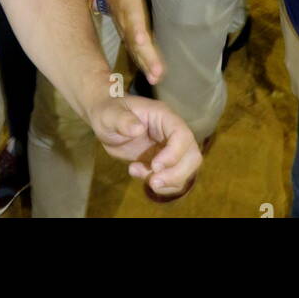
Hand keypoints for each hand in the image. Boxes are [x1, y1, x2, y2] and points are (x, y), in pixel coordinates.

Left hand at [87, 92, 201, 196]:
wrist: (106, 121)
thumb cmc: (108, 112)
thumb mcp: (110, 114)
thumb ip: (122, 120)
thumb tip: (138, 129)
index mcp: (163, 116)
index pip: (182, 135)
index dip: (174, 154)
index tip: (154, 166)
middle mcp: (171, 132)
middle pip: (192, 155)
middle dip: (177, 174)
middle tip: (153, 182)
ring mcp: (169, 148)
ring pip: (187, 170)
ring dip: (168, 182)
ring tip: (140, 175)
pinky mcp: (163, 162)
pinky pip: (174, 178)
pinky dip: (160, 185)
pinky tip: (136, 172)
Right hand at [106, 0, 164, 84]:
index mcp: (128, 6)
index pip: (133, 19)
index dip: (137, 30)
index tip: (142, 42)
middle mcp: (127, 22)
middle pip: (136, 42)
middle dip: (145, 56)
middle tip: (155, 72)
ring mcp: (128, 32)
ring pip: (137, 51)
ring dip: (147, 64)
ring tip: (156, 78)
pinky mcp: (132, 38)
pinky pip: (139, 53)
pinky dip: (146, 64)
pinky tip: (156, 77)